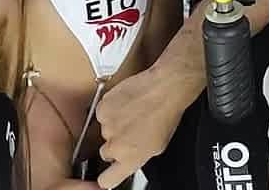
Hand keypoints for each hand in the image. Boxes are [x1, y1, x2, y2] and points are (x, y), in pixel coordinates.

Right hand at [96, 65, 195, 188]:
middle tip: (129, 130)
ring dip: (114, 123)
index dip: (107, 177)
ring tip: (132, 113)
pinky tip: (126, 103)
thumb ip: (138, 156)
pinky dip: (111, 108)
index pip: (107, 180)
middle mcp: (116, 146)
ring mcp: (107, 126)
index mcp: (130, 158)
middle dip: (115, 144)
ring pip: (104, 130)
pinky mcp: (102, 108)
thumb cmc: (166, 114)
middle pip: (105, 153)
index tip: (109, 173)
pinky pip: (102, 113)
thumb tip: (131, 157)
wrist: (163, 88)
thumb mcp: (158, 145)